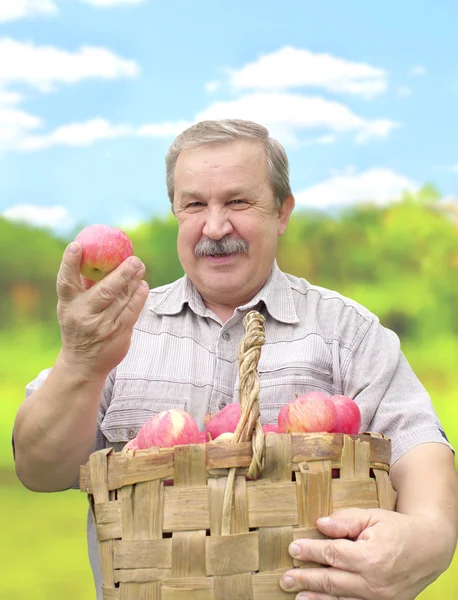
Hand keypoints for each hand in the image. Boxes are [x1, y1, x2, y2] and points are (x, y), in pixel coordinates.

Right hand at [56, 241, 148, 375]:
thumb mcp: (72, 307)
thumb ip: (82, 285)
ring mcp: (102, 326)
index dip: (69, 263)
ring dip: (134, 281)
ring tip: (140, 267)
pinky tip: (143, 286)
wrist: (83, 363)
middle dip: (121, 273)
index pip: (66, 281)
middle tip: (133, 258)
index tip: (76, 245)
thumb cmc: (78, 324)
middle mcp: (84, 315)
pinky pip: (132, 311)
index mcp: (68, 305)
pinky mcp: (118, 333)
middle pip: (105, 291)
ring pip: (122, 299)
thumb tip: (96, 254)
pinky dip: (139, 296)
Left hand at [279, 507, 450, 599]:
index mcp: (370, 556)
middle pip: (331, 581)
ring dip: (316, 598)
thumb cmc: (398, 529)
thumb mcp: (373, 516)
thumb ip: (346, 520)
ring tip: (297, 595)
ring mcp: (380, 598)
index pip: (332, 554)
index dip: (310, 551)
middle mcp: (374, 581)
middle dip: (306, 578)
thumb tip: (321, 525)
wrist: (429, 549)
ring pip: (341, 599)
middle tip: (286, 578)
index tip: (293, 548)